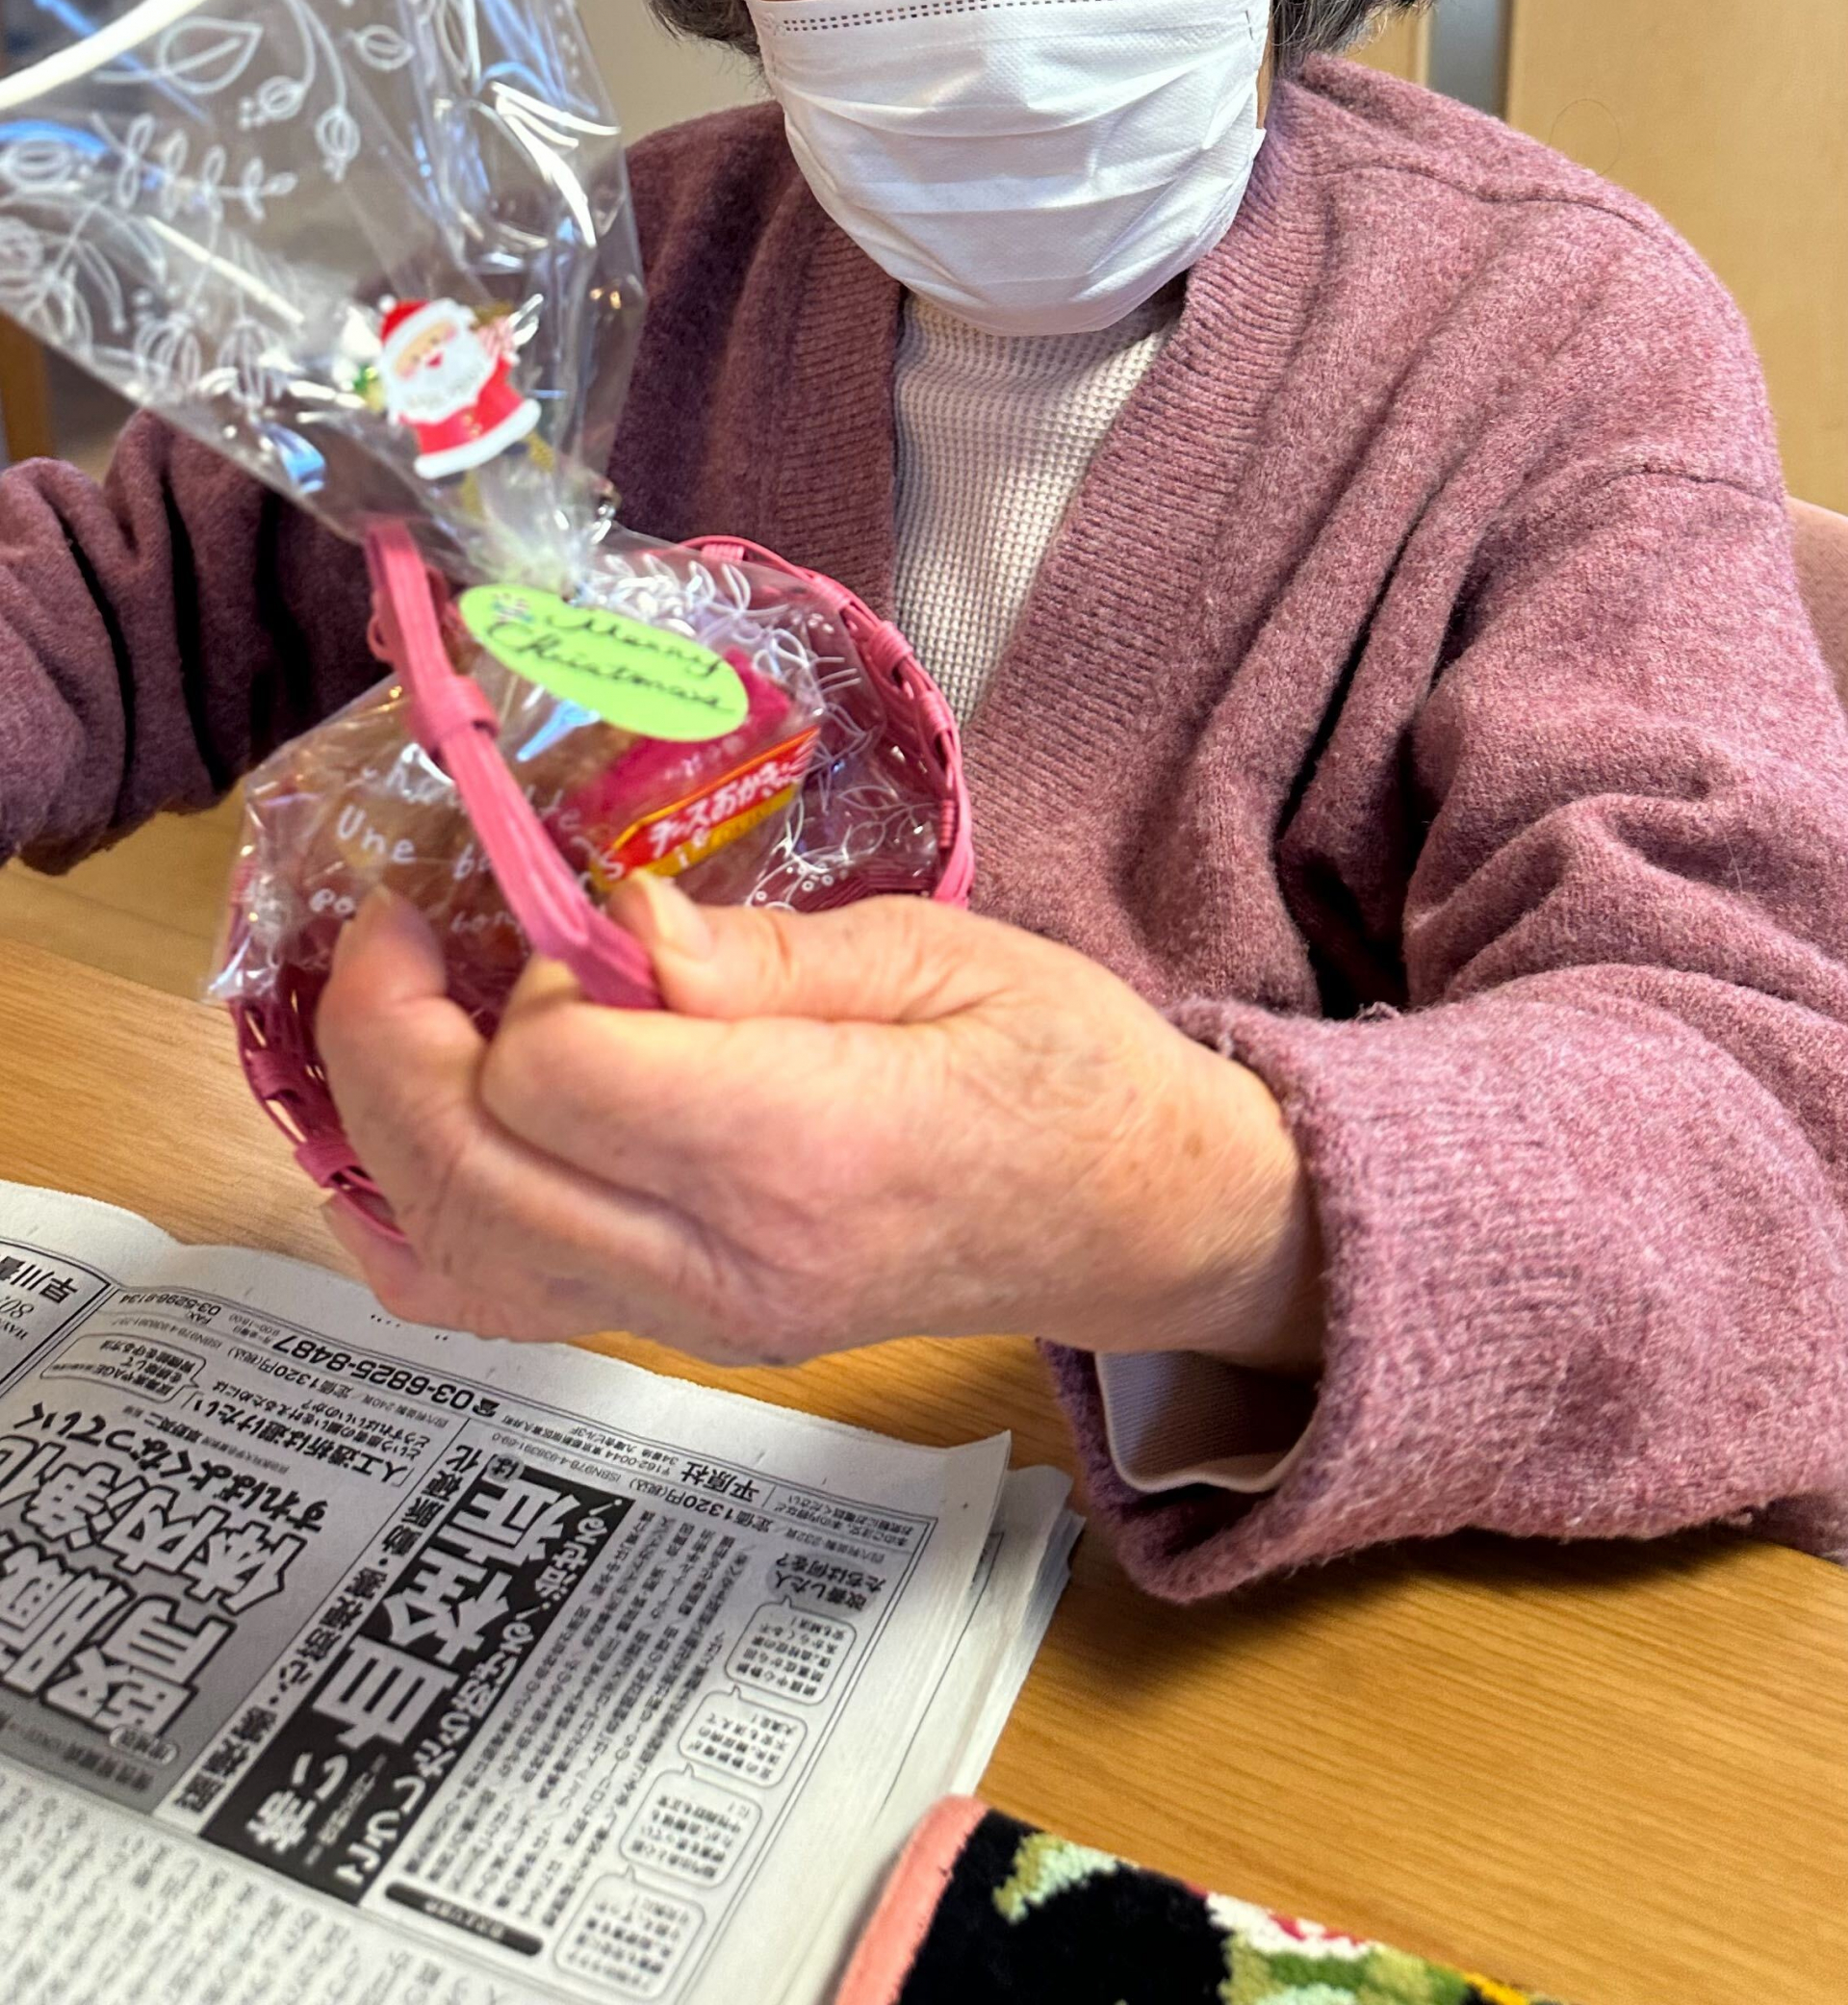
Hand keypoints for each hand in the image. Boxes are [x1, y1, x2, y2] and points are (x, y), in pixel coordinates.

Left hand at [315, 879, 1322, 1372]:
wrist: (1140, 1215)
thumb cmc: (1061, 1062)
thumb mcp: (940, 950)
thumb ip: (762, 951)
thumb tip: (612, 924)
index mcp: (803, 1149)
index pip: (558, 1078)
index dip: (527, 976)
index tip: (574, 914)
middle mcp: (727, 1262)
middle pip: (468, 1172)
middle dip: (387, 1038)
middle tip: (397, 928)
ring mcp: (697, 1318)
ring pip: (454, 1253)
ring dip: (379, 1121)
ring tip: (393, 1007)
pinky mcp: (685, 1330)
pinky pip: (496, 1304)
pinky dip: (413, 1222)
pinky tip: (406, 1131)